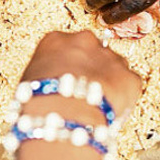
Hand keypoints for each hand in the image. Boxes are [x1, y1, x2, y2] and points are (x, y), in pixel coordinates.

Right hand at [20, 31, 143, 116]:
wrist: (62, 119)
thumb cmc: (38, 106)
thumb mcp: (29, 82)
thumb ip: (46, 74)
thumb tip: (50, 84)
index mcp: (55, 40)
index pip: (65, 47)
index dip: (68, 67)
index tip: (67, 80)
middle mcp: (85, 41)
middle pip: (93, 52)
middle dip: (91, 69)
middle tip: (84, 93)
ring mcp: (110, 57)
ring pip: (114, 67)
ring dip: (109, 82)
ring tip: (96, 106)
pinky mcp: (130, 77)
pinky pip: (130, 85)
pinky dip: (124, 97)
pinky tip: (110, 111)